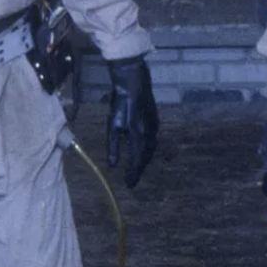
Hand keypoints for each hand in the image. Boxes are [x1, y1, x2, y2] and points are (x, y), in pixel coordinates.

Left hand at [106, 57, 158, 187]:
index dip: (133, 173)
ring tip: (135, 168)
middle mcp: (150, 133)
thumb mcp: (112, 125)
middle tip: (132, 180)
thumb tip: (113, 165)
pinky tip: (140, 150)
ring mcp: (154, 126)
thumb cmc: (120, 102)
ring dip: (143, 160)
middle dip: (138, 169)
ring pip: (150, 149)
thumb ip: (113, 146)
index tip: (129, 185)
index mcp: (139, 135)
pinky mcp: (154, 120)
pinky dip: (145, 149)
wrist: (133, 81)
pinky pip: (151, 140)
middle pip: (145, 157)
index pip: (137, 160)